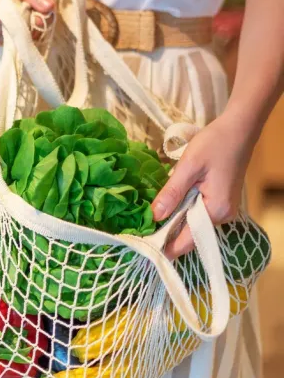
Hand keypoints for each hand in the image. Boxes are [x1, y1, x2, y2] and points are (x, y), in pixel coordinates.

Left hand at [152, 112, 257, 258]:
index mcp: (216, 210)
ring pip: (192, 223)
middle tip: (138, 234)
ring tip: (146, 224)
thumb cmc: (214, 144)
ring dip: (172, 223)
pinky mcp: (218, 200)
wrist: (238, 129)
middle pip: (189, 234)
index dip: (165, 246)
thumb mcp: (188, 167)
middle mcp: (222, 215)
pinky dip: (180, 212)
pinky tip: (165, 208)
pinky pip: (196, 213)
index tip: (142, 248)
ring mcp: (222, 208)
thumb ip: (171, 193)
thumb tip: (154, 217)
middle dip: (165, 235)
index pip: (188, 240)